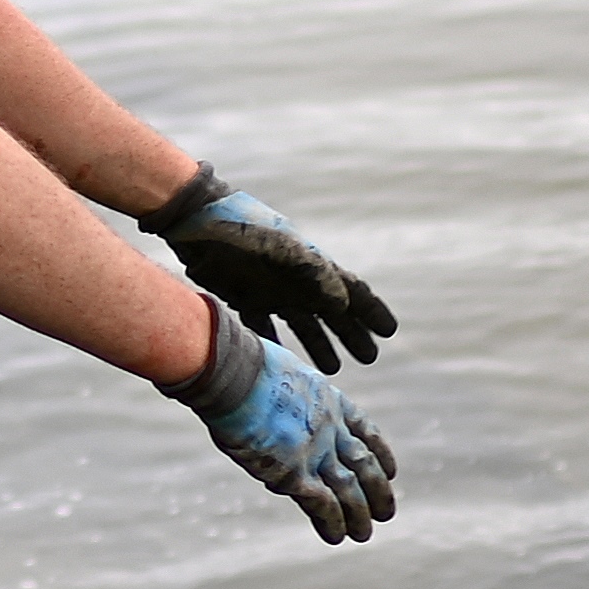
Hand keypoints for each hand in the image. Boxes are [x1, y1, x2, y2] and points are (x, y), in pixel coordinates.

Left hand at [139, 169, 397, 375]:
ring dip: (319, 344)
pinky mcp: (243, 296)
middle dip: (352, 334)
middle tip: (369, 357)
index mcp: (312, 266)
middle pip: (332, 311)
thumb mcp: (282, 249)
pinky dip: (274, 341)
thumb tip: (343, 303)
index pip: (351, 291)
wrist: (198, 220)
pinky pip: (263, 325)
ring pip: (302, 322)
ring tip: (334, 369)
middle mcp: (296, 280)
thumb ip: (313, 273)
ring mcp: (271, 289)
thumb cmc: (244, 229)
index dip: (371, 310)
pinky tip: (282, 359)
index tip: (390, 331)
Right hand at [165, 317, 397, 544]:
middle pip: (365, 465)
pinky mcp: (294, 473)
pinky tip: (336, 537)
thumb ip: (288, 392)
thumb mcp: (279, 371)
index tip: (391, 471)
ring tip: (364, 534)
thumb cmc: (242, 364)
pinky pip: (322, 504)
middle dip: (378, 491)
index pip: (365, 431)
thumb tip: (275, 399)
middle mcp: (330, 428)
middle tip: (387, 512)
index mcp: (329, 400)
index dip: (381, 453)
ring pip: (350, 490)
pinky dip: (332, 522)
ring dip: (359, 515)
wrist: (234, 372)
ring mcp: (315, 451)